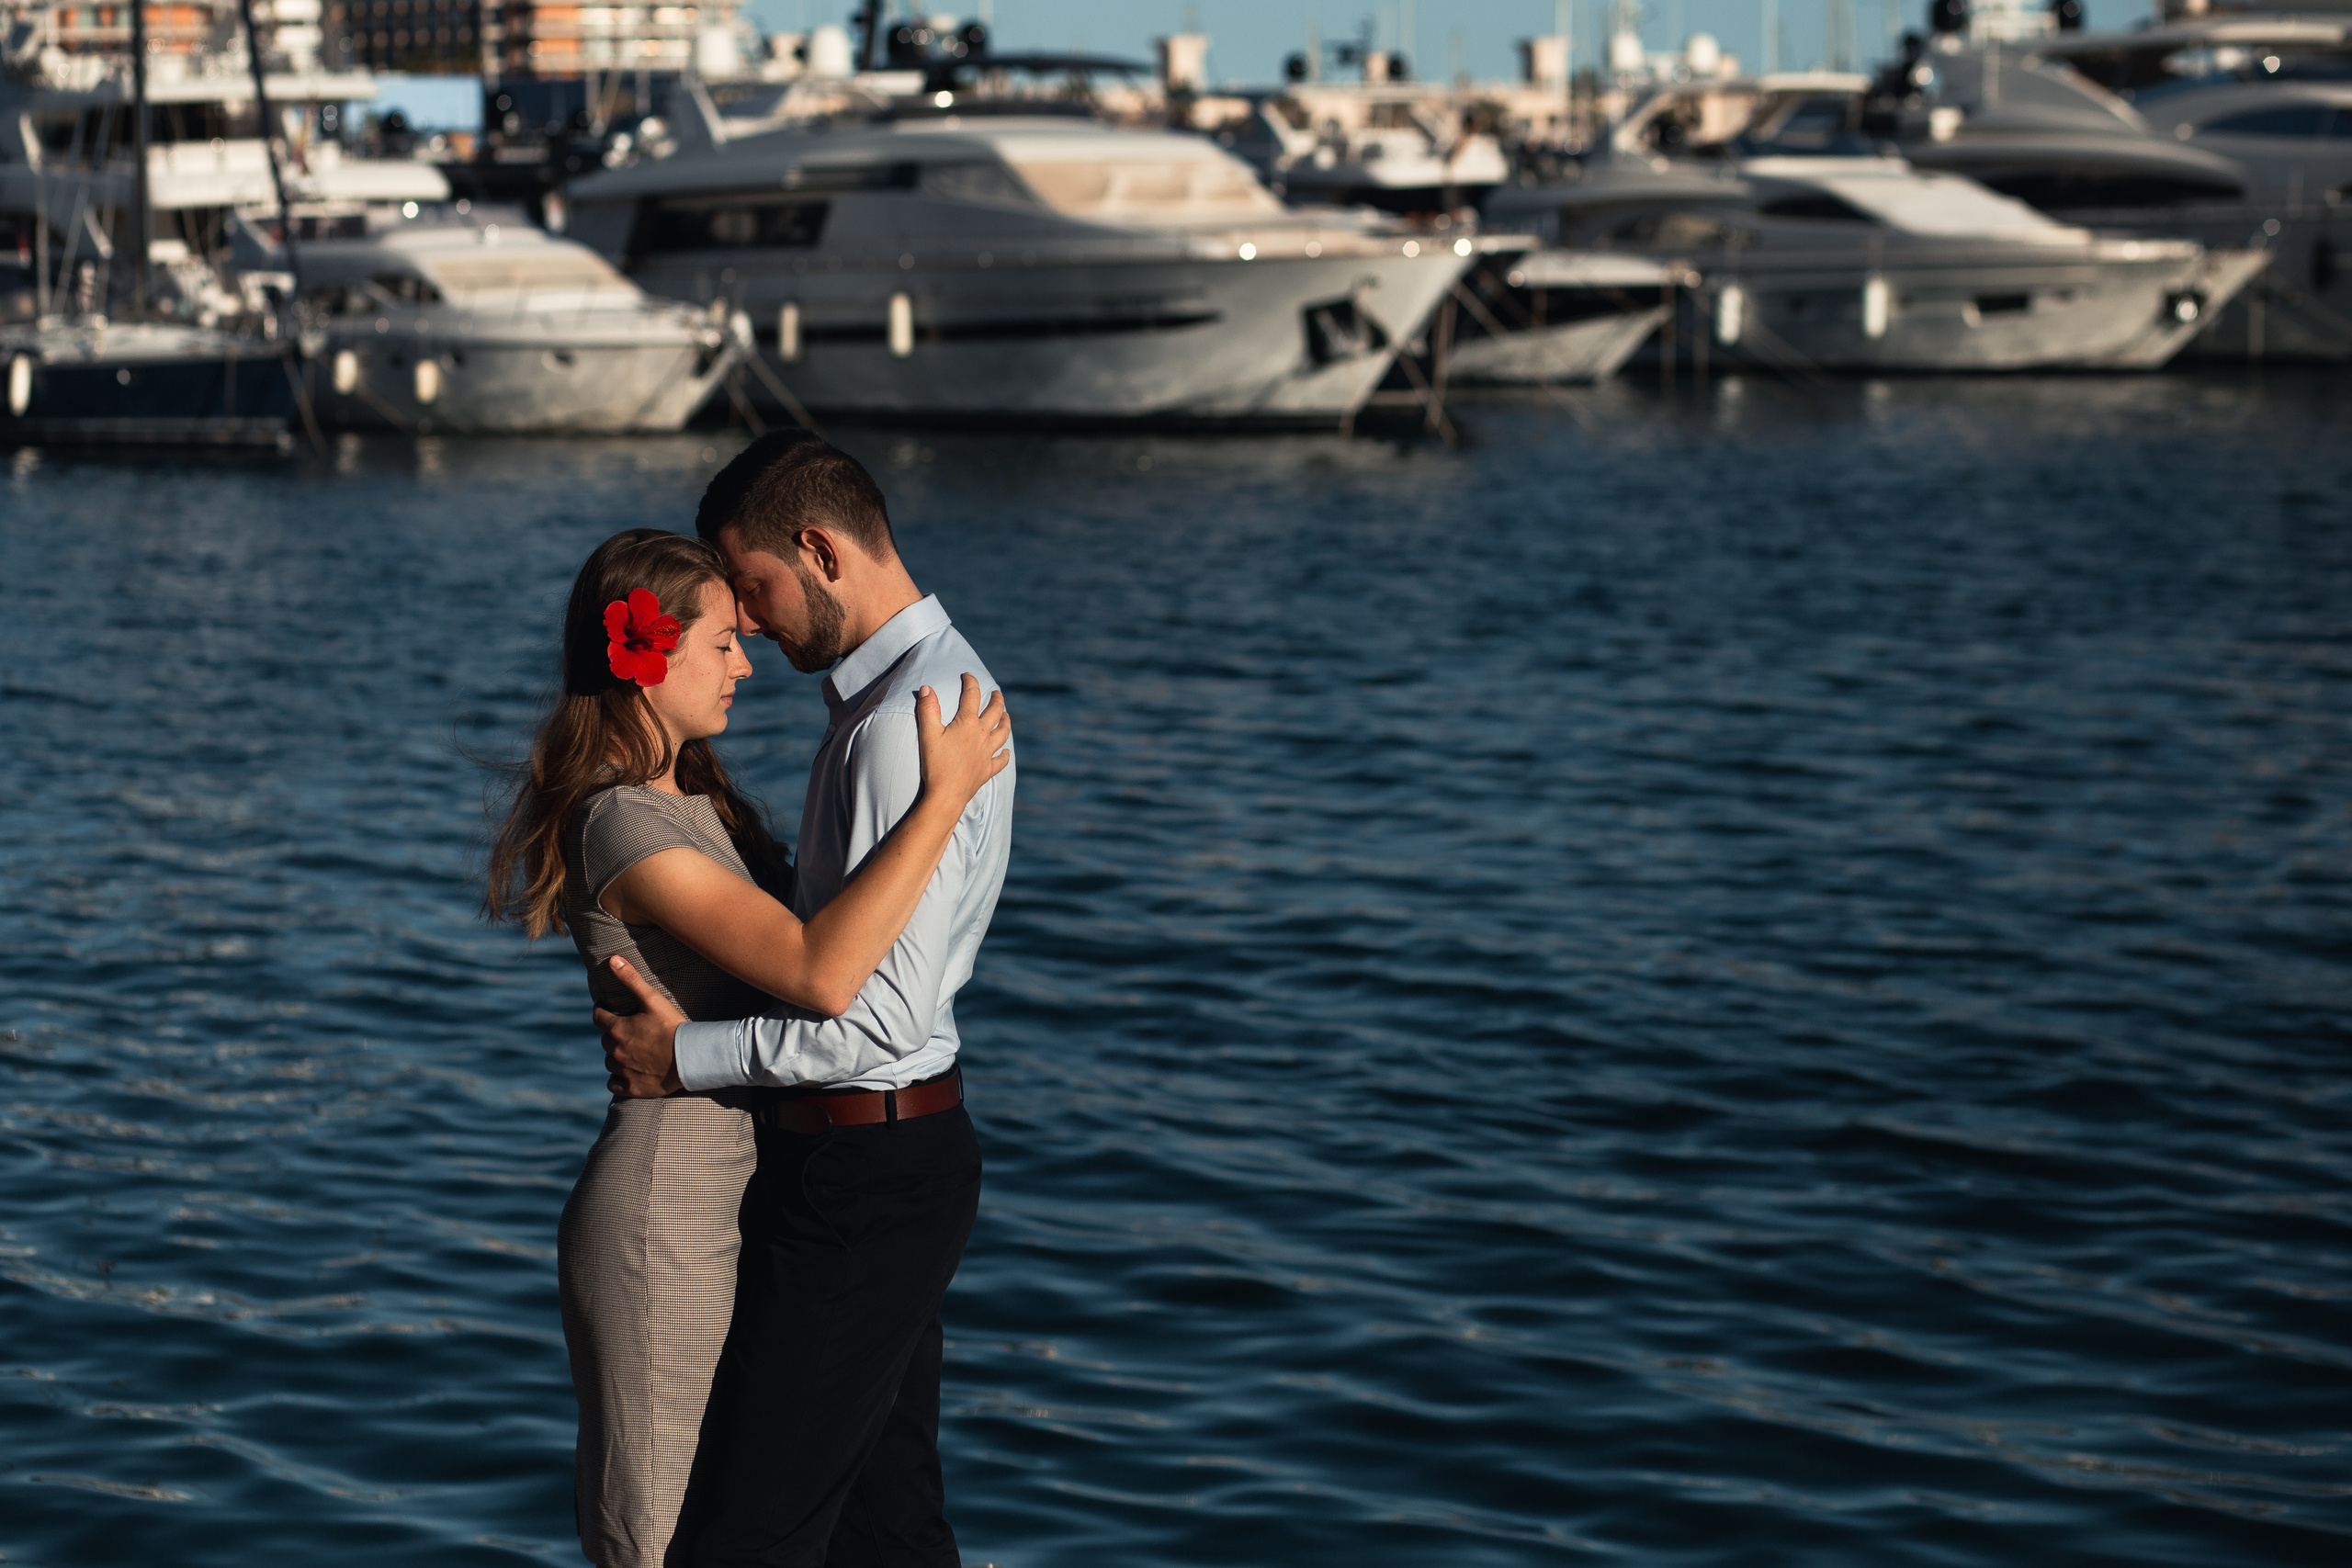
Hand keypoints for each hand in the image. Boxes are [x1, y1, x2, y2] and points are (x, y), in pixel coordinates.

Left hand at [594, 955, 685, 1097]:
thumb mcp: (653, 999)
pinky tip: (629, 1073)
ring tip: (632, 1051)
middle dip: (613, 1034)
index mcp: (617, 1029)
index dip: (602, 1011)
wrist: (691, 1057)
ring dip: (616, 1056)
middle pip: (605, 1040)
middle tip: (629, 1031)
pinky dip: (618, 1079)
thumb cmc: (672, 1025)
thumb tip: (613, 959)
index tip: (607, 1009)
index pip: (598, 1017)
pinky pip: (614, 1084)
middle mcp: (615, 1051)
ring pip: (610, 1062)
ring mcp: (623, 1071)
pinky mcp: (632, 1088)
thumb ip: (631, 979)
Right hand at [915, 672, 1011, 809]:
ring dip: (1006, 722)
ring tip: (1006, 716)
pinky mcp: (987, 770)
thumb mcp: (927, 734)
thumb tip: (927, 688)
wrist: (946, 795)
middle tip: (996, 693)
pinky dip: (1004, 754)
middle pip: (996, 712)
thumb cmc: (935, 764)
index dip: (970, 682)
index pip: (972, 695)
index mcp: (968, 724)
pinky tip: (1005, 752)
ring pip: (1003, 733)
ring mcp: (987, 753)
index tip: (968, 675)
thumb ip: (928, 709)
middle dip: (997, 699)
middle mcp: (982, 736)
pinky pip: (1001, 760)